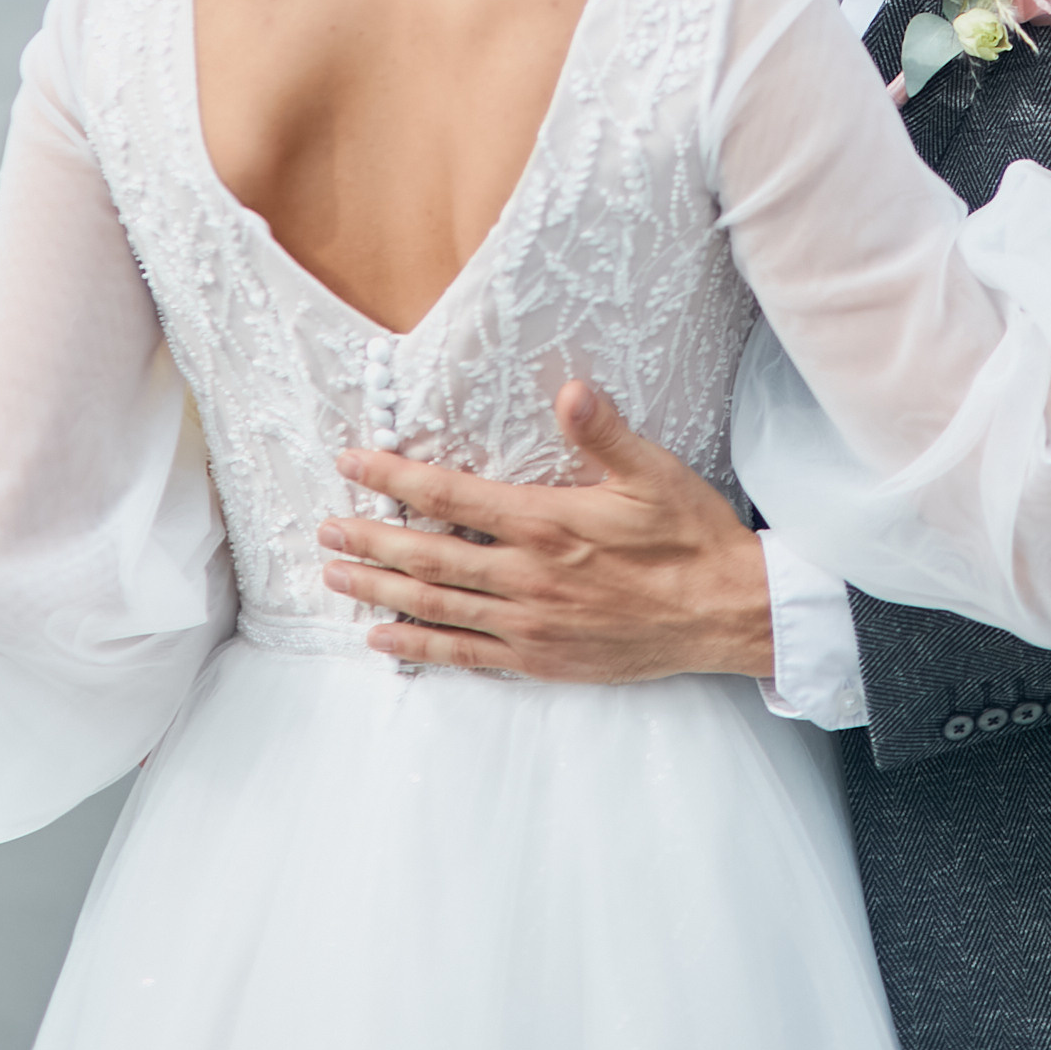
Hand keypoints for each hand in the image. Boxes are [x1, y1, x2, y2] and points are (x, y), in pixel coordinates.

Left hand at [318, 380, 775, 680]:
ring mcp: (530, 624)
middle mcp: (527, 577)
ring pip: (436, 606)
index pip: (452, 496)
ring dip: (380, 590)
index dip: (396, 477)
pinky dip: (419, 645)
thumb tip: (569, 390)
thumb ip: (604, 433)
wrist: (724, 614)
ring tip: (336, 577)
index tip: (353, 463)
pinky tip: (385, 638)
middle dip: (370, 539)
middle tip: (325, 529)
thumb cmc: (689, 536)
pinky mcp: (540, 658)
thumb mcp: (653, 473)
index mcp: (547, 524)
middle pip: (428, 556)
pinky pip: (466, 654)